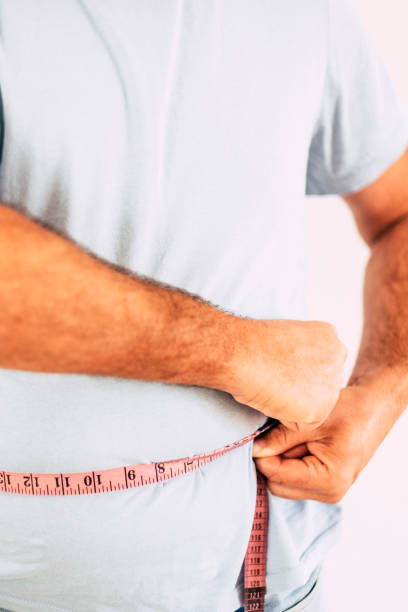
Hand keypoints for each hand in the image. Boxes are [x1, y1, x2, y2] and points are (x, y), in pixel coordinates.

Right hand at [229, 319, 346, 431]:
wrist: (242, 354)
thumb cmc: (253, 343)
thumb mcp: (288, 335)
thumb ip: (302, 351)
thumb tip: (298, 369)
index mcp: (330, 336)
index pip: (321, 365)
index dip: (297, 369)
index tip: (280, 364)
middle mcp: (338, 357)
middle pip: (322, 386)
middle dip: (301, 388)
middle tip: (276, 378)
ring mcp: (332, 385)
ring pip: (313, 406)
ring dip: (293, 403)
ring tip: (273, 385)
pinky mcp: (320, 410)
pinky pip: (302, 424)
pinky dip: (285, 418)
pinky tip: (274, 398)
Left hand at [251, 384, 393, 501]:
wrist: (373, 410)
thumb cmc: (349, 412)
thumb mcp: (311, 420)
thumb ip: (280, 437)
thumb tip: (254, 449)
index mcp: (329, 480)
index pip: (277, 475)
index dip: (262, 454)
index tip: (258, 433)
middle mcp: (329, 492)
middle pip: (277, 484)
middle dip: (272, 458)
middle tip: (279, 431)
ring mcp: (326, 491)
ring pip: (283, 483)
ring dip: (281, 459)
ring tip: (296, 436)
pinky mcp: (323, 484)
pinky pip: (293, 478)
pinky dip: (289, 460)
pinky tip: (300, 442)